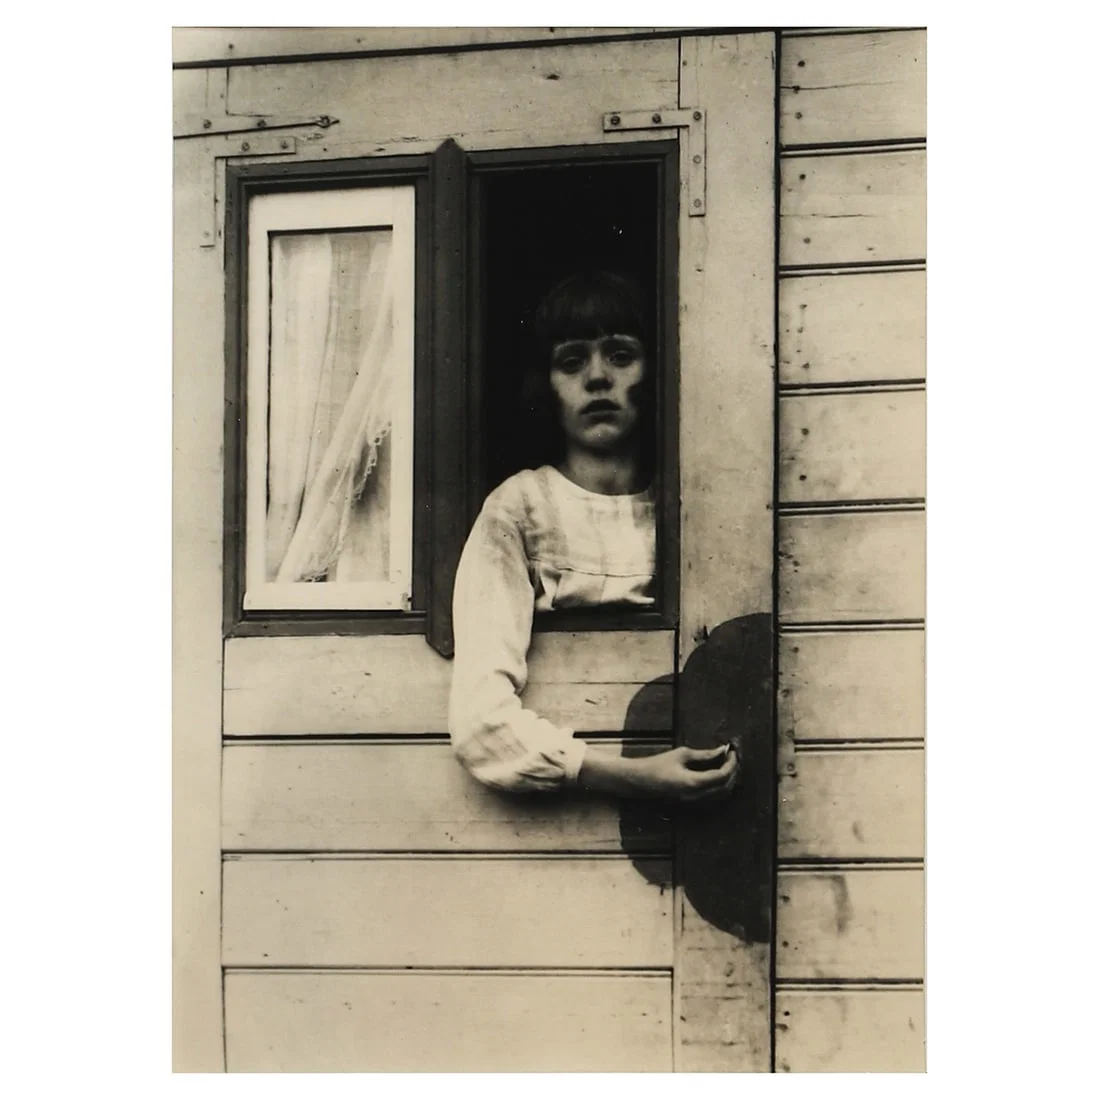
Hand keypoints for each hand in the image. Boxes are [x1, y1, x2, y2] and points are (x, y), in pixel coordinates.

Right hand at [578, 743, 738, 801]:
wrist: (639, 781)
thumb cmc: (657, 765)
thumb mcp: (681, 755)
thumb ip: (704, 754)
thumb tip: (722, 750)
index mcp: (694, 783)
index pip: (722, 776)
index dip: (731, 763)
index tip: (732, 751)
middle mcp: (696, 797)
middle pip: (725, 787)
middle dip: (733, 771)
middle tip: (732, 756)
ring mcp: (694, 803)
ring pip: (721, 794)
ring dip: (728, 780)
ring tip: (727, 763)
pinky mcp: (692, 803)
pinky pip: (713, 797)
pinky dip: (720, 786)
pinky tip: (717, 773)